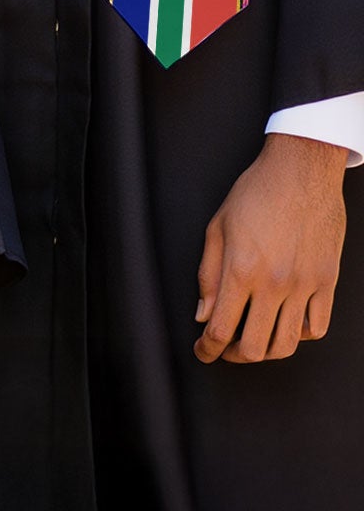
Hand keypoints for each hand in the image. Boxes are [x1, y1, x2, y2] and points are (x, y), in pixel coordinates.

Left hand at [195, 131, 346, 363]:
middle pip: (255, 347)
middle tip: (223, 349)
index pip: (221, 328)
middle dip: (233, 356)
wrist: (301, 172)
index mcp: (241, 269)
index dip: (208, 349)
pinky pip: (317, 327)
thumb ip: (208, 275)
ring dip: (266, 352)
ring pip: (288, 344)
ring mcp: (305, 286)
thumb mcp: (217, 227)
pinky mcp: (327, 283)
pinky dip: (299, 335)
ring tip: (252, 343)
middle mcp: (275, 284)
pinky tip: (285, 325)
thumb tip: (203, 314)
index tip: (202, 352)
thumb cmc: (255, 193)